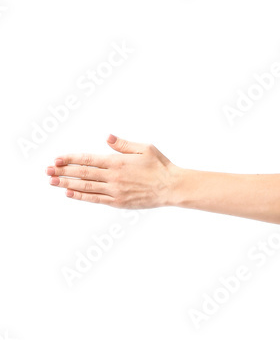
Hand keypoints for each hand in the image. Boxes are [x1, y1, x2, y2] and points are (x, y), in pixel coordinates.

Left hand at [45, 135, 177, 207]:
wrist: (172, 188)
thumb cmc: (161, 166)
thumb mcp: (145, 148)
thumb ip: (124, 144)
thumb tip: (107, 137)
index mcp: (117, 161)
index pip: (88, 160)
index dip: (70, 159)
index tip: (57, 159)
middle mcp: (113, 176)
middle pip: (82, 173)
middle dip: (62, 171)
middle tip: (47, 171)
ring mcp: (115, 190)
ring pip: (85, 187)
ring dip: (67, 184)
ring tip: (52, 182)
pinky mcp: (119, 202)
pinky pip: (95, 199)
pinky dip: (81, 197)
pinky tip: (69, 194)